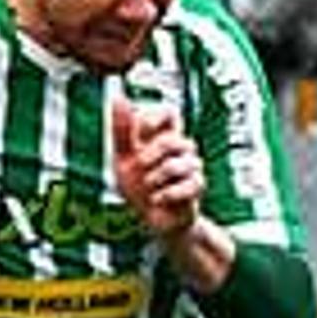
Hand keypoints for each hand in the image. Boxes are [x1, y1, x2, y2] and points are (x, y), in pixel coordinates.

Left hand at [110, 97, 203, 238]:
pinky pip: (186, 185)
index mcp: (163, 135)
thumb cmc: (138, 186)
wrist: (151, 219)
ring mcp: (192, 166)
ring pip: (177, 165)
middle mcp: (181, 147)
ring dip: (154, 179)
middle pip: (171, 140)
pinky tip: (158, 199)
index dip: (154, 119)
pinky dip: (166, 194)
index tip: (138, 136)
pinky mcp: (197, 187)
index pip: (169, 112)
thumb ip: (121, 130)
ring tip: (148, 188)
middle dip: (148, 157)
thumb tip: (119, 98)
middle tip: (138, 170)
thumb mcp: (123, 158)